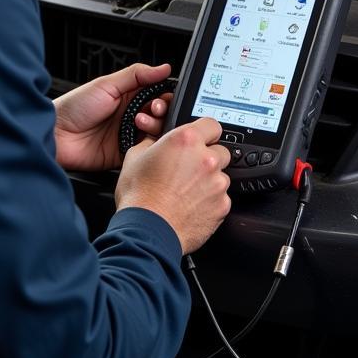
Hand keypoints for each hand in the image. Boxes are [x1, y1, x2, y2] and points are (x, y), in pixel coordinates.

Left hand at [54, 62, 171, 171]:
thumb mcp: (106, 84)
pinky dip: (149, 146)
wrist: (55, 135)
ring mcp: (128, 133)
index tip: (165, 96)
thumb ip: (137, 75)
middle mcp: (130, 114)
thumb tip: (163, 68)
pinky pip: (145, 150)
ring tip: (140, 122)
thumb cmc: (74, 107)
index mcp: (128, 95)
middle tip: (154, 109)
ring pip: (156, 132)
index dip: (164, 96)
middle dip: (162, 111)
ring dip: (154, 126)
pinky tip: (143, 139)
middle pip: (159, 114)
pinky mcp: (125, 152)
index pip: (156, 94)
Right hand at [116, 117, 231, 254]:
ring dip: (209, 182)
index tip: (200, 140)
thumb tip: (156, 140)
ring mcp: (217, 183)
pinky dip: (211, 202)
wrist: (146, 232)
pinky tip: (191, 207)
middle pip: (220, 151)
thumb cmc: (139, 197)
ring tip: (187, 193)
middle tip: (189, 171)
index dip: (205, 133)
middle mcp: (206, 159)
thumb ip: (152, 142)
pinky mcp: (222, 206)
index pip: (211, 125)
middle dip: (207, 159)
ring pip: (221, 177)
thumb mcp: (135, 157)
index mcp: (186, 140)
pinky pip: (221, 199)